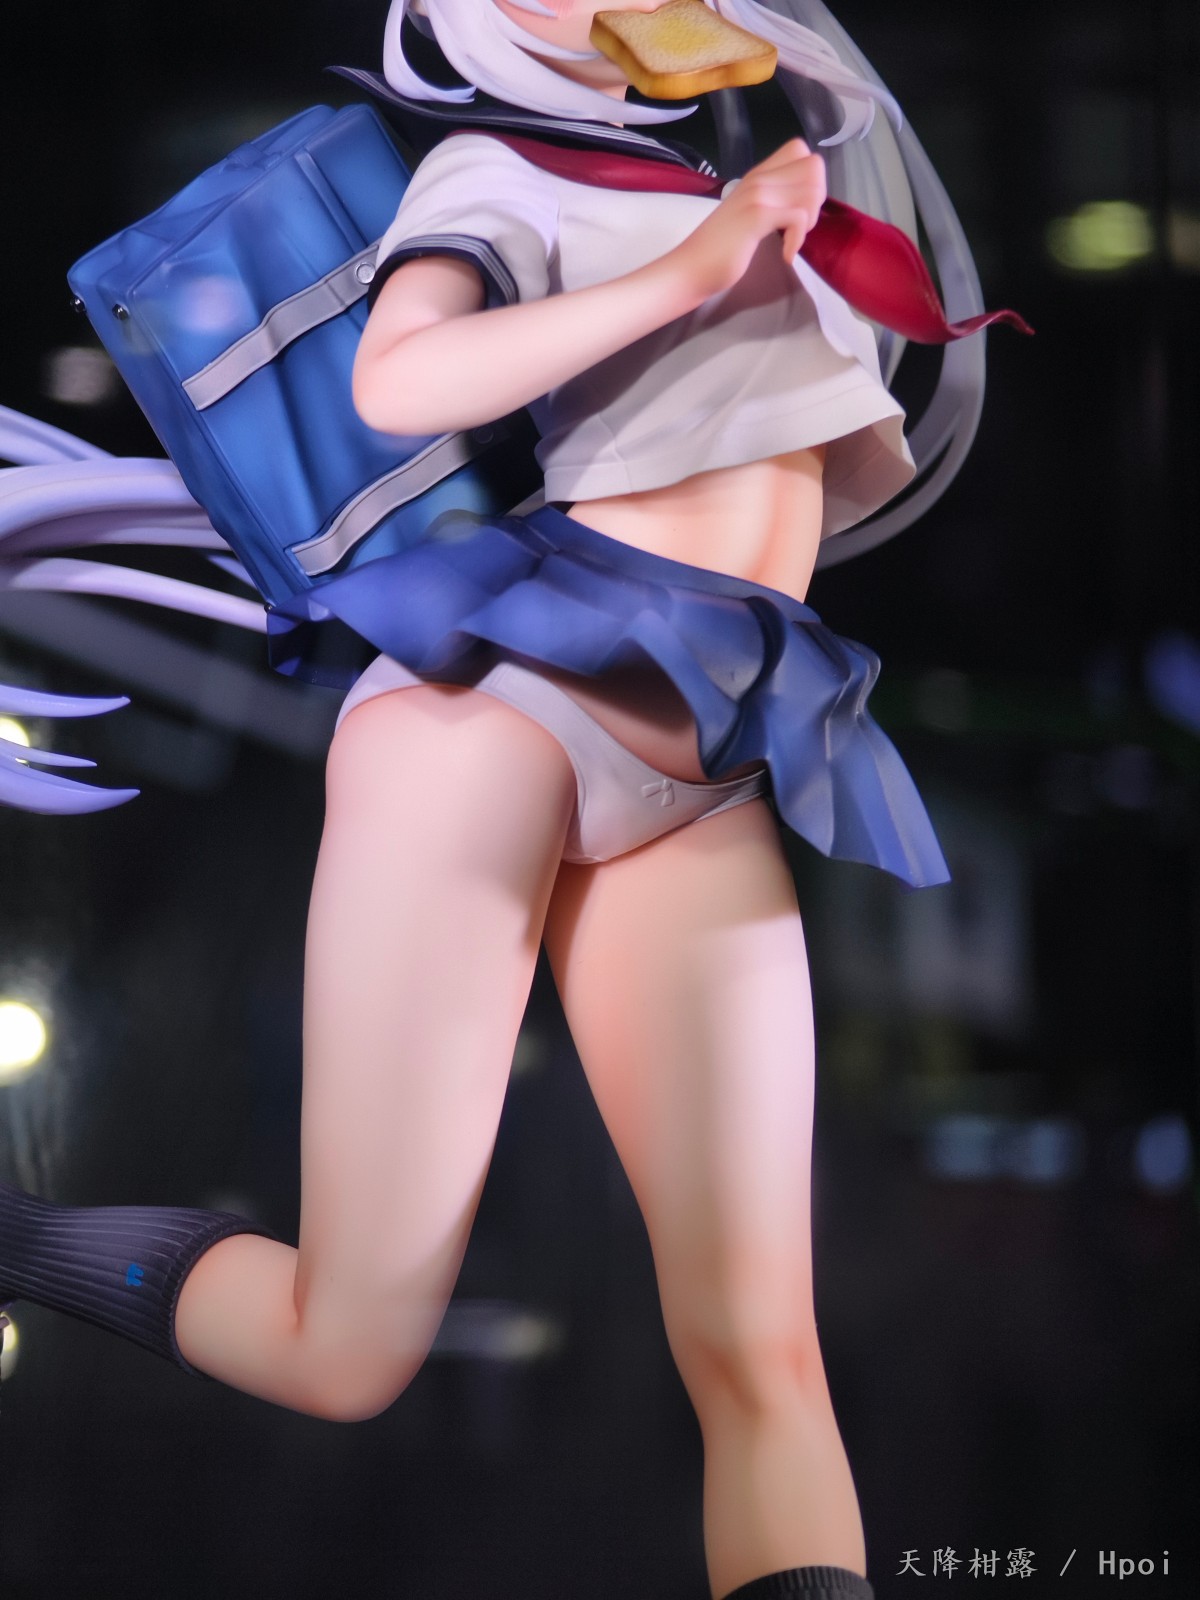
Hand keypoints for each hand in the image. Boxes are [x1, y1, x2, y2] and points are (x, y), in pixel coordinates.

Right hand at [670, 139, 826, 300]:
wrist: (689, 268)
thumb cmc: (718, 250)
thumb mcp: (747, 216)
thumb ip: (770, 202)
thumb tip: (801, 204)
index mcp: (757, 176)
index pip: (800, 150)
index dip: (810, 178)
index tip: (797, 208)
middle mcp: (759, 178)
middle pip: (814, 166)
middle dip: (816, 199)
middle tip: (798, 226)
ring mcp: (757, 194)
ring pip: (812, 191)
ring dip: (809, 220)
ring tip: (790, 240)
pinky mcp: (757, 215)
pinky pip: (798, 217)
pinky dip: (798, 240)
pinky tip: (785, 255)